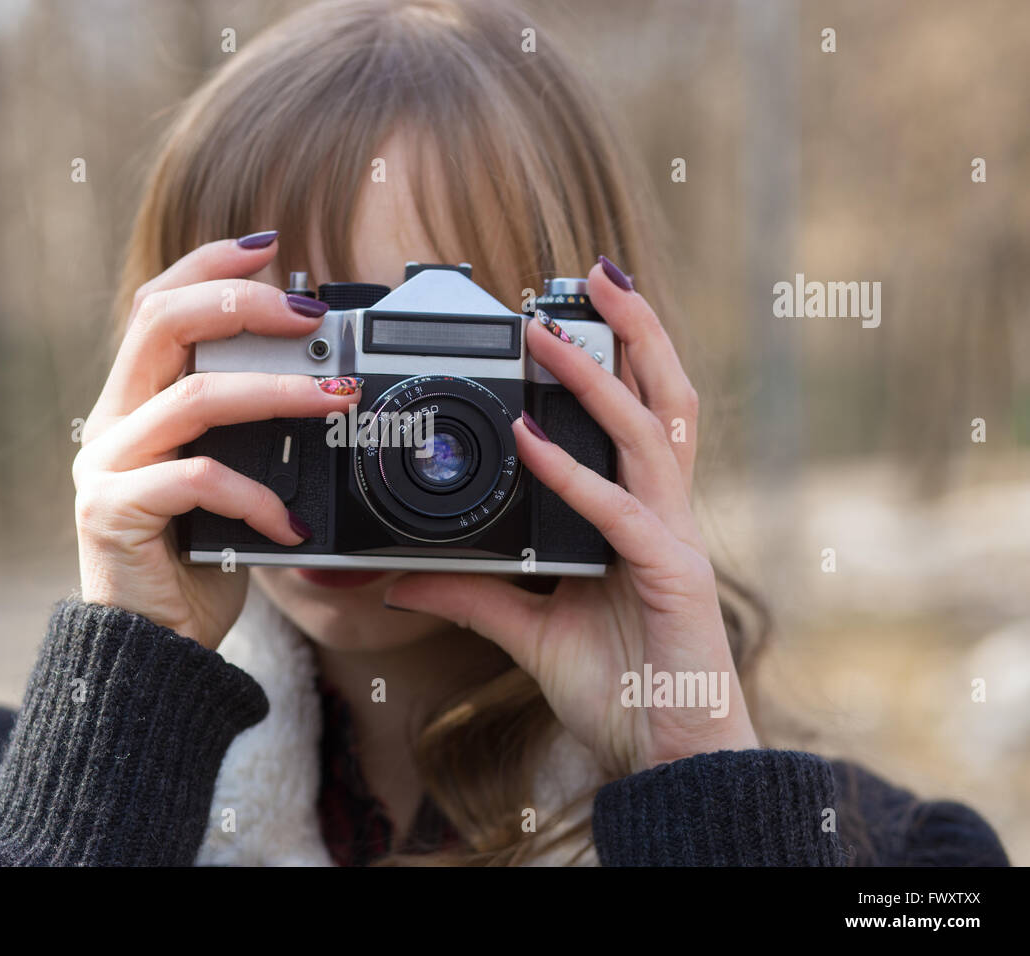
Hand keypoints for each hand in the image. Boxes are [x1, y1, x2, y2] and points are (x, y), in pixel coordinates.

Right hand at [73, 234, 360, 649]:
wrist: (153, 651)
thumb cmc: (195, 563)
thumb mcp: (227, 483)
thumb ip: (248, 434)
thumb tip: (324, 382)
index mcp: (135, 405)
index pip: (157, 305)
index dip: (208, 266)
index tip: (268, 246)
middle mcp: (111, 423)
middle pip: (162, 324)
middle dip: (244, 305)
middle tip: (312, 313)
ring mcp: (106, 465)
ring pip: (195, 397)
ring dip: (278, 392)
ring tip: (338, 399)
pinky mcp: (113, 512)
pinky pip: (199, 480)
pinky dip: (259, 497)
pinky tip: (291, 525)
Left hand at [382, 257, 758, 779]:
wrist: (665, 755)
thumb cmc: (620, 687)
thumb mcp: (529, 630)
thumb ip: (473, 594)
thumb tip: (399, 578)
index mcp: (638, 515)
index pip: (636, 418)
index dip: (616, 360)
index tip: (569, 314)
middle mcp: (663, 512)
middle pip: (663, 397)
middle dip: (637, 330)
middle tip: (593, 274)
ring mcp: (673, 538)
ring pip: (650, 430)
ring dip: (601, 372)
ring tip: (549, 329)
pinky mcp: (672, 574)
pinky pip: (616, 509)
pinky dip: (571, 471)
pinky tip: (528, 439)